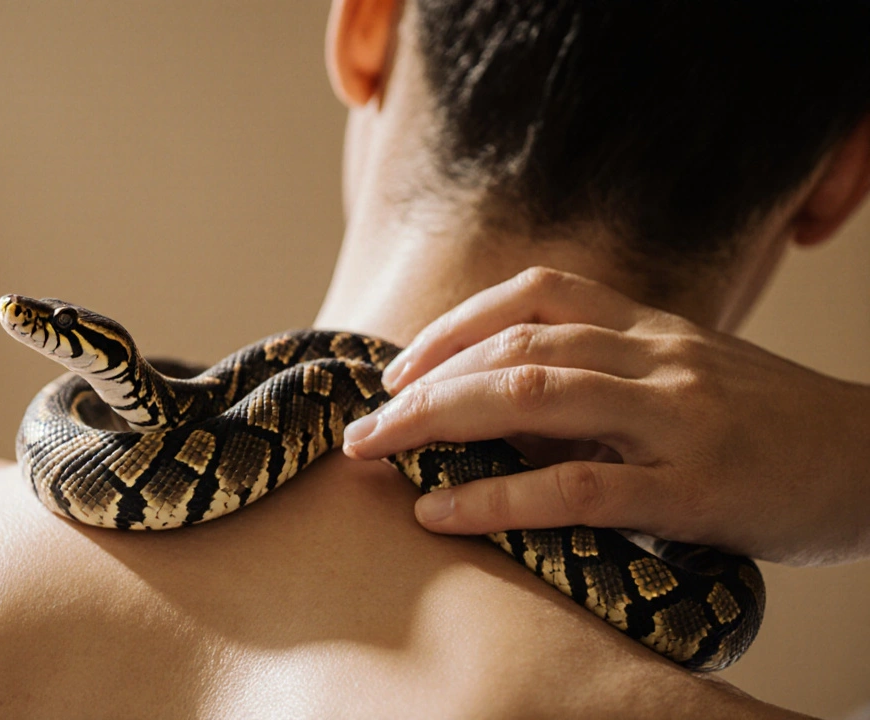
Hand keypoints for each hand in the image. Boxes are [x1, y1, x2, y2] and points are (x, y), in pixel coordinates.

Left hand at [342, 267, 869, 565]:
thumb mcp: (686, 380)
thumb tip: (496, 415)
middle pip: (516, 346)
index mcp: (653, 328)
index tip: (400, 367)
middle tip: (361, 426)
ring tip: (377, 453)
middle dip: (422, 383)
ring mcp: (678, 419)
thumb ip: (602, 383)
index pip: (536, 294)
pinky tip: (442, 514)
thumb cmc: (768, 427)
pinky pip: (578, 488)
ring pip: (535, 396)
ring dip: (440, 422)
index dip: (455, 325)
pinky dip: (498, 499)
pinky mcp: (697, 491)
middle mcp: (658, 358)